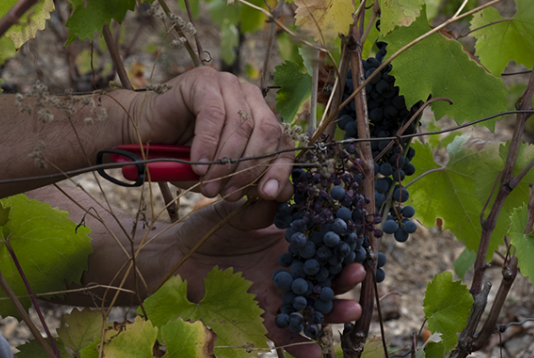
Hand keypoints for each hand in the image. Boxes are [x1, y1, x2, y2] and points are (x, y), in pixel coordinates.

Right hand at [125, 67, 293, 202]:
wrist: (144, 136)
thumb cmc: (185, 156)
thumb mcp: (222, 175)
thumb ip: (250, 181)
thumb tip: (280, 193)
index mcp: (260, 114)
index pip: (283, 140)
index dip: (279, 168)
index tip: (267, 194)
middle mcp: (248, 95)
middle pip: (267, 131)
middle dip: (250, 168)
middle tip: (229, 193)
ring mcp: (227, 83)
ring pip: (241, 125)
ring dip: (225, 161)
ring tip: (209, 184)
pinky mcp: (204, 80)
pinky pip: (213, 114)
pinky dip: (207, 144)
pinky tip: (197, 164)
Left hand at [172, 198, 364, 357]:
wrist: (175, 258)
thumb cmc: (205, 229)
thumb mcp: (234, 211)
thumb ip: (261, 207)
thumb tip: (287, 191)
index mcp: (284, 242)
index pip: (318, 244)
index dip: (337, 243)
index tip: (355, 240)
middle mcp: (286, 270)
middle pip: (322, 277)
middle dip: (343, 278)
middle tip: (358, 273)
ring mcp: (275, 296)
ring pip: (311, 308)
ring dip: (332, 313)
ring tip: (351, 312)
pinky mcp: (260, 319)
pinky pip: (284, 336)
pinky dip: (301, 348)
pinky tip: (317, 354)